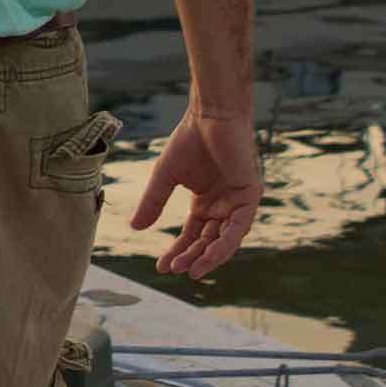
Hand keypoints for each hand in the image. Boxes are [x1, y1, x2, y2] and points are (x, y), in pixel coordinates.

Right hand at [129, 110, 261, 278]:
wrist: (210, 116)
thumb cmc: (189, 140)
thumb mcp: (164, 178)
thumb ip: (152, 203)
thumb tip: (135, 228)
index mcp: (205, 203)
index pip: (192, 235)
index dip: (178, 251)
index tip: (162, 268)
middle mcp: (222, 206)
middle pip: (208, 241)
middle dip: (192, 257)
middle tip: (176, 270)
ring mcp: (237, 201)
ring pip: (226, 238)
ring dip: (210, 256)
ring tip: (193, 270)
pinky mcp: (250, 194)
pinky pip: (240, 225)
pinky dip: (227, 242)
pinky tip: (211, 255)